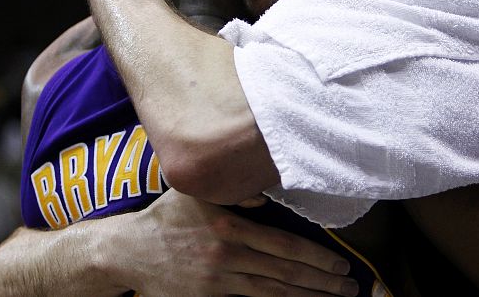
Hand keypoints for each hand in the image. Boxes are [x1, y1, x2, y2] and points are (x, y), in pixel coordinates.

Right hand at [112, 189, 357, 296]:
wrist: (130, 250)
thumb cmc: (167, 216)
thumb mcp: (198, 193)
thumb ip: (234, 191)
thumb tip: (265, 196)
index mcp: (230, 226)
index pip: (283, 244)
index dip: (315, 256)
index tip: (339, 263)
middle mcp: (228, 256)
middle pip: (284, 272)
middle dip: (320, 282)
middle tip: (348, 287)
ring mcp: (218, 281)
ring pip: (272, 292)